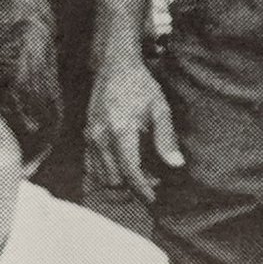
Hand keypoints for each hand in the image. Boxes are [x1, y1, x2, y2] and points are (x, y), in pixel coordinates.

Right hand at [87, 53, 181, 206]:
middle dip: (132, 185)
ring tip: (140, 171)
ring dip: (120, 180)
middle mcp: (100, 135)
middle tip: (153, 179)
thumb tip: (176, 165)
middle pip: (113, 178)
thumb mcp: (160, 108)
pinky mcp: (86, 134)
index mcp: (120, 129)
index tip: (154, 198)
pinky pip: (92, 165)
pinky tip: (125, 163)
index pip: (129, 170)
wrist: (114, 65)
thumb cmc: (141, 85)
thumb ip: (166, 138)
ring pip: (101, 175)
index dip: (142, 188)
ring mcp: (90, 135)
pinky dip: (107, 171)